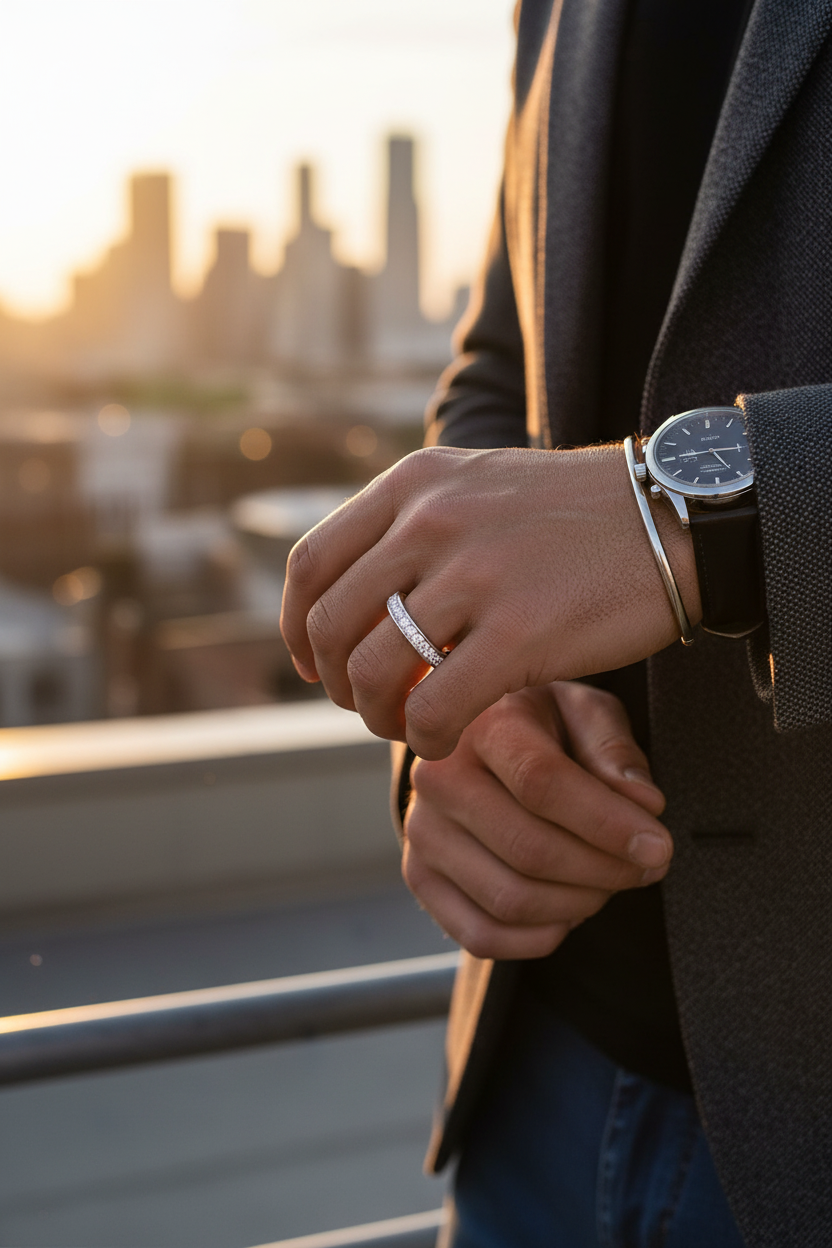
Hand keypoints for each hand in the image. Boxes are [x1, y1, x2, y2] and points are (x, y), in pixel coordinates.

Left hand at [281, 443, 700, 758]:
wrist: (672, 520)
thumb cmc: (571, 517)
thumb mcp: (475, 488)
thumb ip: (410, 527)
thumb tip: (349, 598)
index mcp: (413, 484)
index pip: (310, 566)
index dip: (296, 629)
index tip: (312, 663)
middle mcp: (431, 521)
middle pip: (331, 626)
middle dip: (335, 683)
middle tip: (366, 704)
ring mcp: (475, 575)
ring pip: (371, 672)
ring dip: (376, 717)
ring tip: (406, 723)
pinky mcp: (521, 632)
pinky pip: (433, 707)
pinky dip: (424, 737)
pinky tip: (444, 737)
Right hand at [402, 681, 670, 959]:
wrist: (481, 743)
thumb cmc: (546, 727)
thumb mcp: (587, 714)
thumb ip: (615, 752)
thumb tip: (643, 805)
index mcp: (480, 722)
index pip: (542, 783)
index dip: (608, 825)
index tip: (659, 846)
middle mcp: (437, 776)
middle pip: (530, 850)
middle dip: (605, 871)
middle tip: (647, 867)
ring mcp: (421, 831)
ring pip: (511, 899)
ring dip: (580, 904)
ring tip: (608, 881)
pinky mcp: (419, 876)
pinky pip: (483, 936)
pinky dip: (540, 936)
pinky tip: (569, 909)